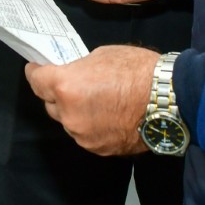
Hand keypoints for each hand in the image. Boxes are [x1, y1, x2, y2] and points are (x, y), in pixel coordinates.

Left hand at [25, 45, 155, 155]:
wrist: (169, 99)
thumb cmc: (137, 70)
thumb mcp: (102, 55)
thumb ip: (80, 70)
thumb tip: (75, 76)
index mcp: (66, 87)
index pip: (36, 81)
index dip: (35, 72)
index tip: (36, 68)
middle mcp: (69, 116)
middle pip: (51, 105)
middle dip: (57, 94)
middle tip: (72, 84)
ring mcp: (84, 136)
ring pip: (69, 122)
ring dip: (75, 112)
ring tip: (96, 101)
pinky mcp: (99, 149)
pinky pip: (86, 135)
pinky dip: (91, 125)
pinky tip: (108, 116)